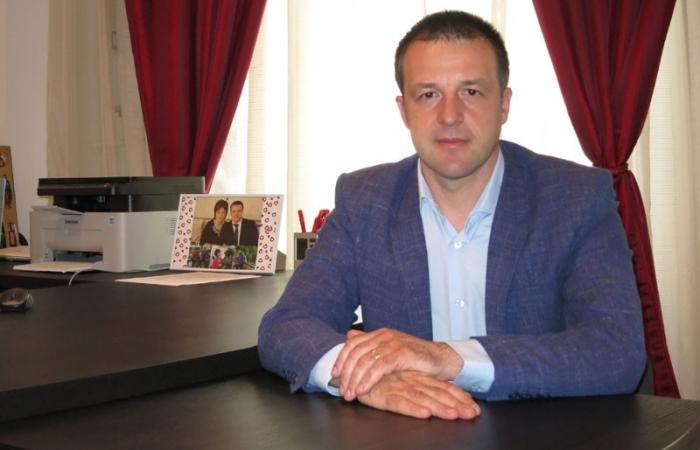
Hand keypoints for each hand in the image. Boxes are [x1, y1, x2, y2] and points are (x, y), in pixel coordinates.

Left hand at [332, 328, 462, 400]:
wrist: (442, 359)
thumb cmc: (417, 358)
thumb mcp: (391, 350)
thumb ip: (371, 344)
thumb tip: (349, 336)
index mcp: (380, 334)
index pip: (353, 344)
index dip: (341, 359)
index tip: (334, 375)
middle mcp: (384, 336)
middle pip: (356, 353)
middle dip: (346, 373)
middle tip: (342, 390)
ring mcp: (393, 343)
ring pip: (365, 360)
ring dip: (355, 379)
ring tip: (350, 394)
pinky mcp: (401, 353)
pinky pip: (379, 367)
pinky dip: (368, 379)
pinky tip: (362, 389)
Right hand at [357, 371, 479, 419]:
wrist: (353, 367)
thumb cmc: (378, 376)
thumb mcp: (403, 379)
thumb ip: (420, 382)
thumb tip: (432, 394)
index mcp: (417, 377)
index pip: (443, 387)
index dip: (459, 397)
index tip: (475, 409)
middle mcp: (411, 381)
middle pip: (437, 393)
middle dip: (456, 404)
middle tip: (472, 414)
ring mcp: (398, 387)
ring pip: (423, 398)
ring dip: (440, 407)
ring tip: (455, 415)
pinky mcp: (383, 394)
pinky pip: (400, 403)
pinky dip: (413, 408)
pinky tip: (425, 413)